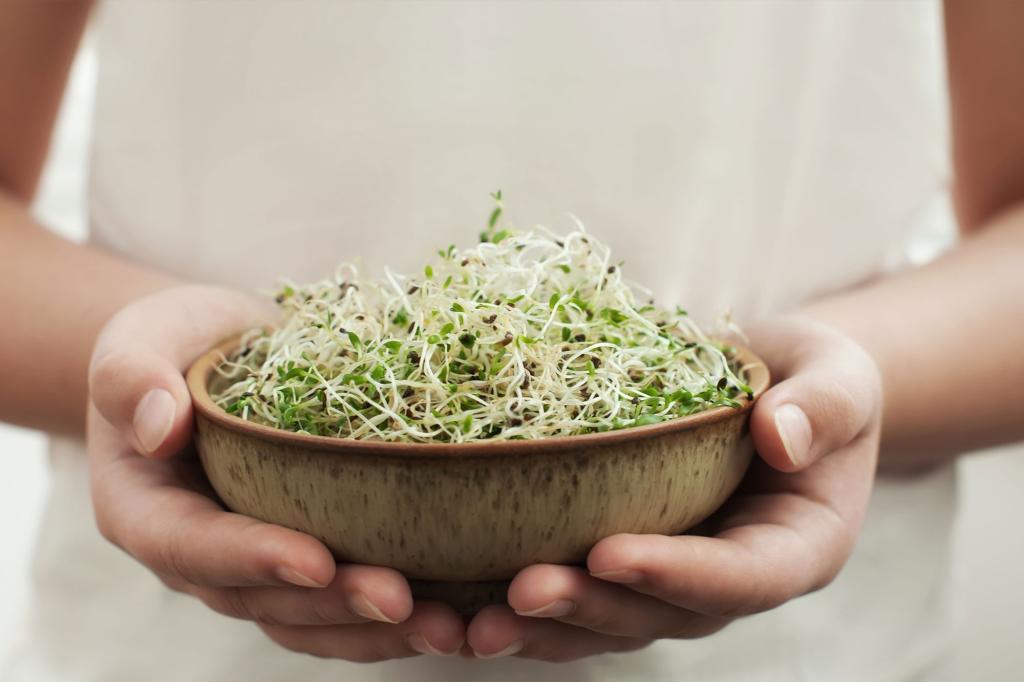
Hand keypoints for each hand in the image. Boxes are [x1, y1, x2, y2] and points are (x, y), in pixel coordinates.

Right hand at [87, 285, 464, 659]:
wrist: (219, 352)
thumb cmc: (176, 341)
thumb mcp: (141, 337)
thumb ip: (132, 375)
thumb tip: (159, 424)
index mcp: (147, 511)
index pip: (192, 547)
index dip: (252, 559)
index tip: (316, 558)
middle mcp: (200, 554)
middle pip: (261, 599)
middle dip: (332, 605)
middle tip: (400, 600)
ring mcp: (254, 562)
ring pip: (309, 617)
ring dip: (374, 630)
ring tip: (444, 628)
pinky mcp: (305, 551)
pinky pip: (341, 600)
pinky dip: (392, 616)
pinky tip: (454, 613)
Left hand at [466, 315, 881, 660]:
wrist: (778, 389)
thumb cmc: (814, 380)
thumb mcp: (837, 378)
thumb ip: (822, 407)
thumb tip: (779, 437)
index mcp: (794, 549)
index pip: (740, 577)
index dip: (676, 574)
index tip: (608, 553)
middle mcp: (730, 580)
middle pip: (659, 615)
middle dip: (589, 609)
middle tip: (520, 593)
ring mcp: (675, 577)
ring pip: (607, 622)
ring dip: (539, 630)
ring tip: (467, 628)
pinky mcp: (630, 560)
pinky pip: (579, 592)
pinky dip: (518, 605)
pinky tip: (456, 606)